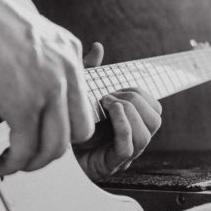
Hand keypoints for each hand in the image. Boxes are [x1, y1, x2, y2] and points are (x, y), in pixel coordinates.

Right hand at [0, 0, 93, 177]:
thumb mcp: (23, 32)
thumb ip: (34, 58)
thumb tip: (21, 84)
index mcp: (68, 49)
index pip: (80, 99)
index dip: (61, 121)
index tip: (42, 130)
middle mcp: (66, 69)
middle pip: (80, 128)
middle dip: (55, 146)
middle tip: (32, 150)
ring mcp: (49, 89)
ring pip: (57, 146)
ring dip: (34, 162)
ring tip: (13, 163)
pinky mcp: (23, 107)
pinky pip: (26, 150)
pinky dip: (12, 165)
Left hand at [73, 42, 161, 180]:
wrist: (55, 146)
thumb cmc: (73, 120)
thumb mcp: (82, 90)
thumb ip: (92, 70)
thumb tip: (98, 46)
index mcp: (133, 120)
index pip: (154, 106)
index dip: (139, 93)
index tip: (115, 88)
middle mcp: (133, 137)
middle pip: (155, 119)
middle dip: (134, 100)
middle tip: (108, 96)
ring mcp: (124, 153)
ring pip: (145, 135)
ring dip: (127, 113)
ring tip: (106, 104)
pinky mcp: (111, 163)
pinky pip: (128, 147)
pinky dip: (121, 127)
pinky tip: (107, 115)